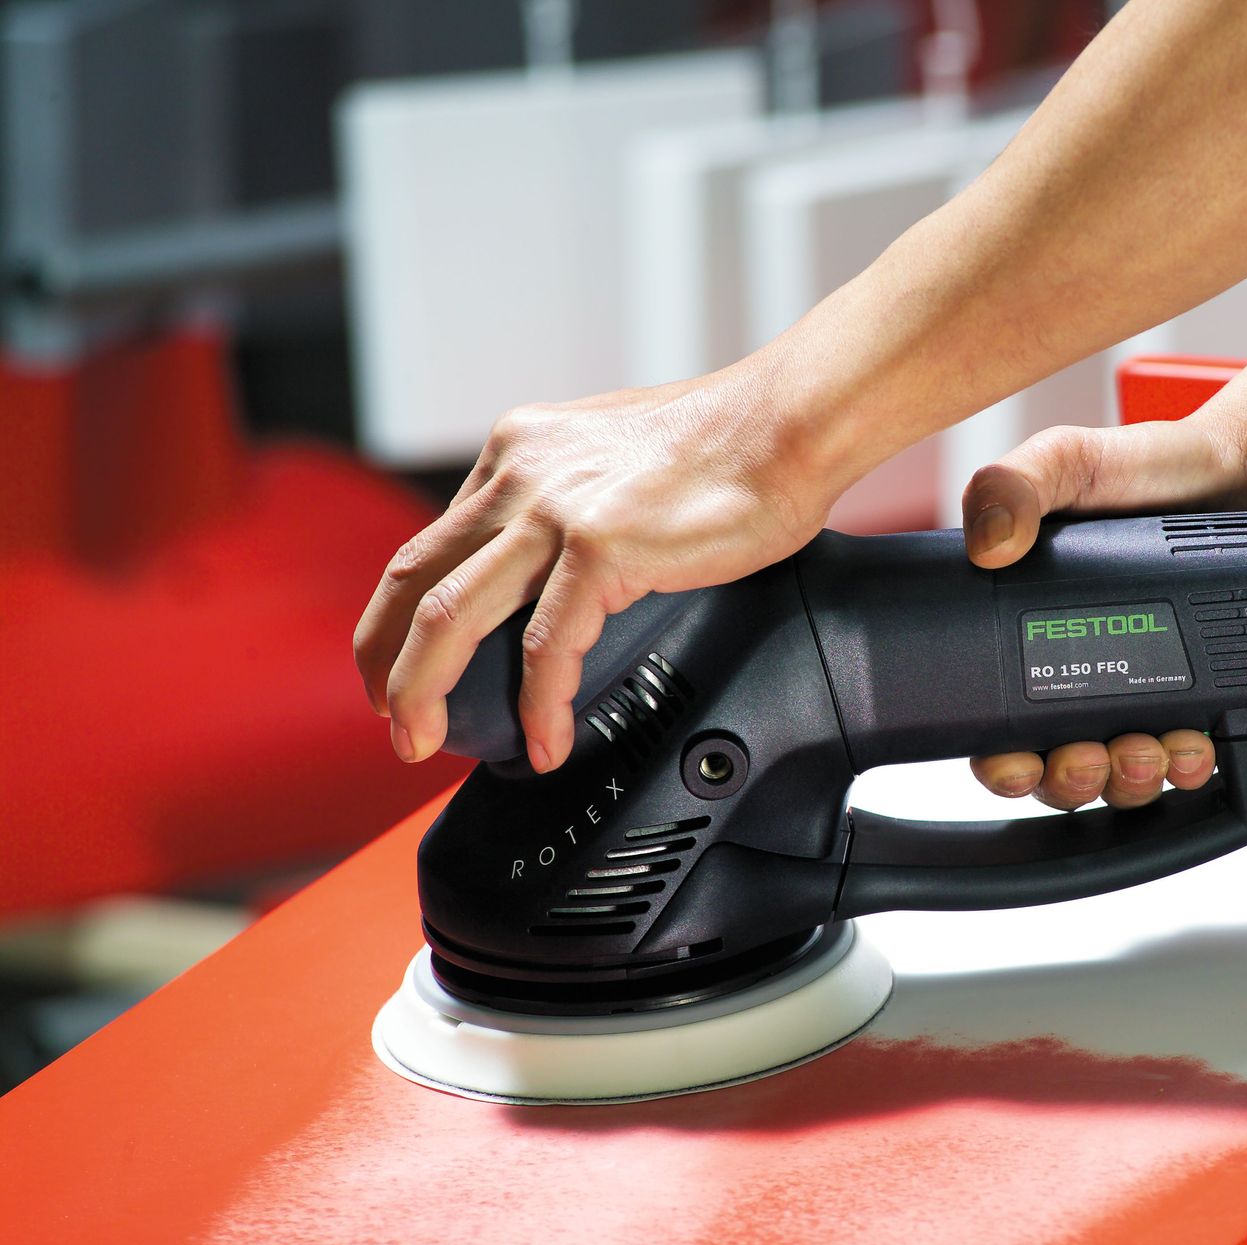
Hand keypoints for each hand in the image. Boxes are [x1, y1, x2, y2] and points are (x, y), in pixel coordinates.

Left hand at [353, 362, 835, 772]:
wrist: (786, 425)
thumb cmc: (727, 449)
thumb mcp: (613, 458)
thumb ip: (571, 500)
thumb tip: (560, 567)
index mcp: (518, 449)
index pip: (432, 542)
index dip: (399, 614)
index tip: (396, 662)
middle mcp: (520, 472)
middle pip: (416, 579)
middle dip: (385, 660)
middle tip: (393, 718)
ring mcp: (555, 508)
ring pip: (452, 616)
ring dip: (426, 691)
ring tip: (426, 744)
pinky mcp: (600, 546)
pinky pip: (548, 648)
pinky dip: (540, 707)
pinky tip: (546, 741)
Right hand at [960, 398, 1246, 808]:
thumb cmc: (1159, 468)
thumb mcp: (1073, 460)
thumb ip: (1017, 483)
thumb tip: (985, 544)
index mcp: (1034, 628)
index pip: (997, 721)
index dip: (999, 758)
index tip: (1015, 762)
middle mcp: (1087, 671)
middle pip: (1057, 766)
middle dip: (1070, 778)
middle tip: (1092, 756)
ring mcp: (1148, 692)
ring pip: (1121, 775)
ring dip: (1129, 779)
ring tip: (1150, 749)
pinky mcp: (1205, 699)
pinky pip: (1188, 761)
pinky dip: (1189, 767)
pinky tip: (1197, 747)